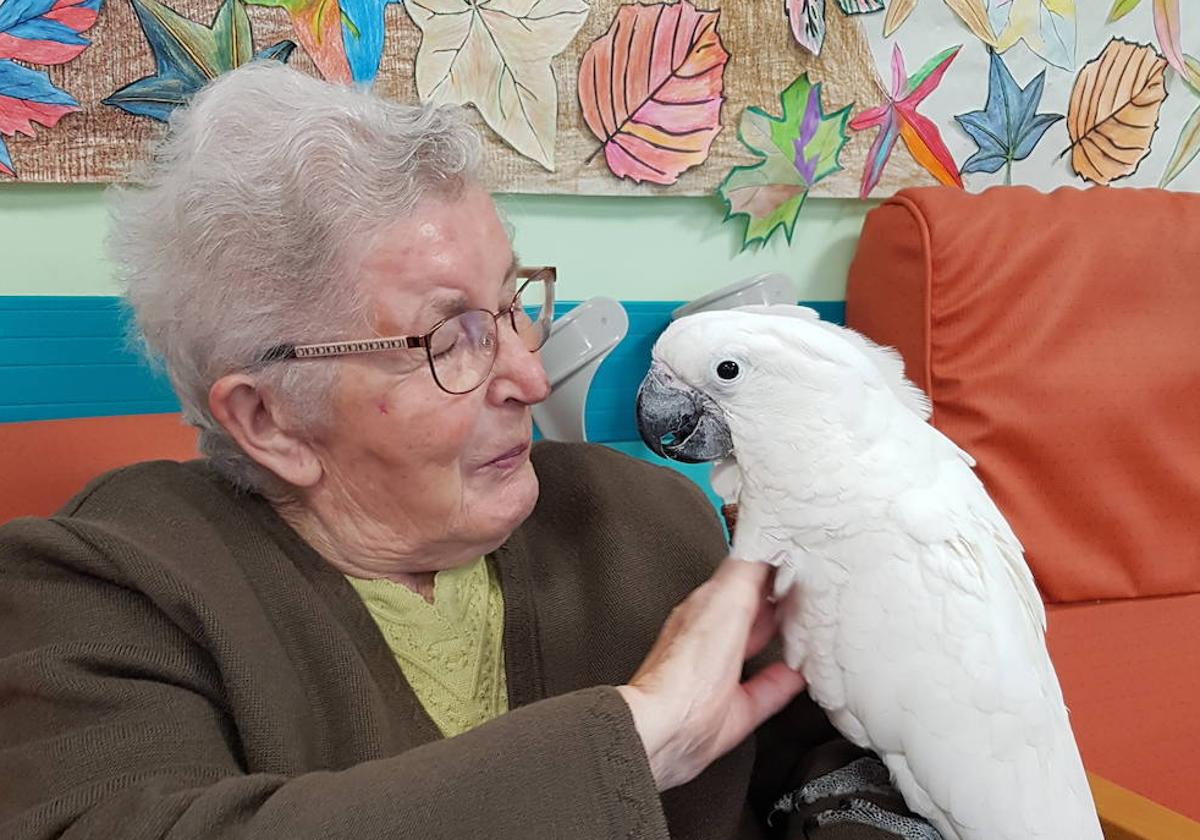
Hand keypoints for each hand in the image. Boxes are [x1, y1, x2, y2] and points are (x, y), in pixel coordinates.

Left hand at [617, 556, 806, 791]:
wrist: (667, 728)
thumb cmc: (685, 669)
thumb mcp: (724, 603)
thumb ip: (746, 571)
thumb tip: (761, 540)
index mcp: (707, 607)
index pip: (741, 575)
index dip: (769, 564)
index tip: (796, 555)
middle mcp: (712, 637)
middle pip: (752, 610)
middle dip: (779, 599)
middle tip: (810, 589)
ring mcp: (721, 673)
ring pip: (759, 646)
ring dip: (783, 637)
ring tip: (810, 626)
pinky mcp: (732, 708)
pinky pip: (767, 689)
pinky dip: (786, 680)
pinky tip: (801, 675)